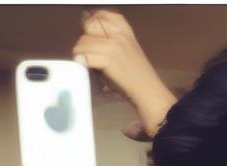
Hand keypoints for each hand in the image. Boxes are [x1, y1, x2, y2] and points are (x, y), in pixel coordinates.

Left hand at [72, 10, 176, 135]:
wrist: (146, 89)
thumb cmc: (135, 73)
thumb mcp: (126, 47)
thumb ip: (108, 37)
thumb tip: (86, 27)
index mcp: (124, 28)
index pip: (101, 15)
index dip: (91, 23)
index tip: (90, 35)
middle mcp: (118, 33)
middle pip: (89, 26)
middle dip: (84, 39)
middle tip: (86, 52)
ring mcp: (113, 45)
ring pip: (83, 42)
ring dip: (80, 52)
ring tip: (85, 62)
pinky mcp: (107, 59)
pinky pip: (85, 55)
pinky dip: (82, 61)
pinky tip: (84, 66)